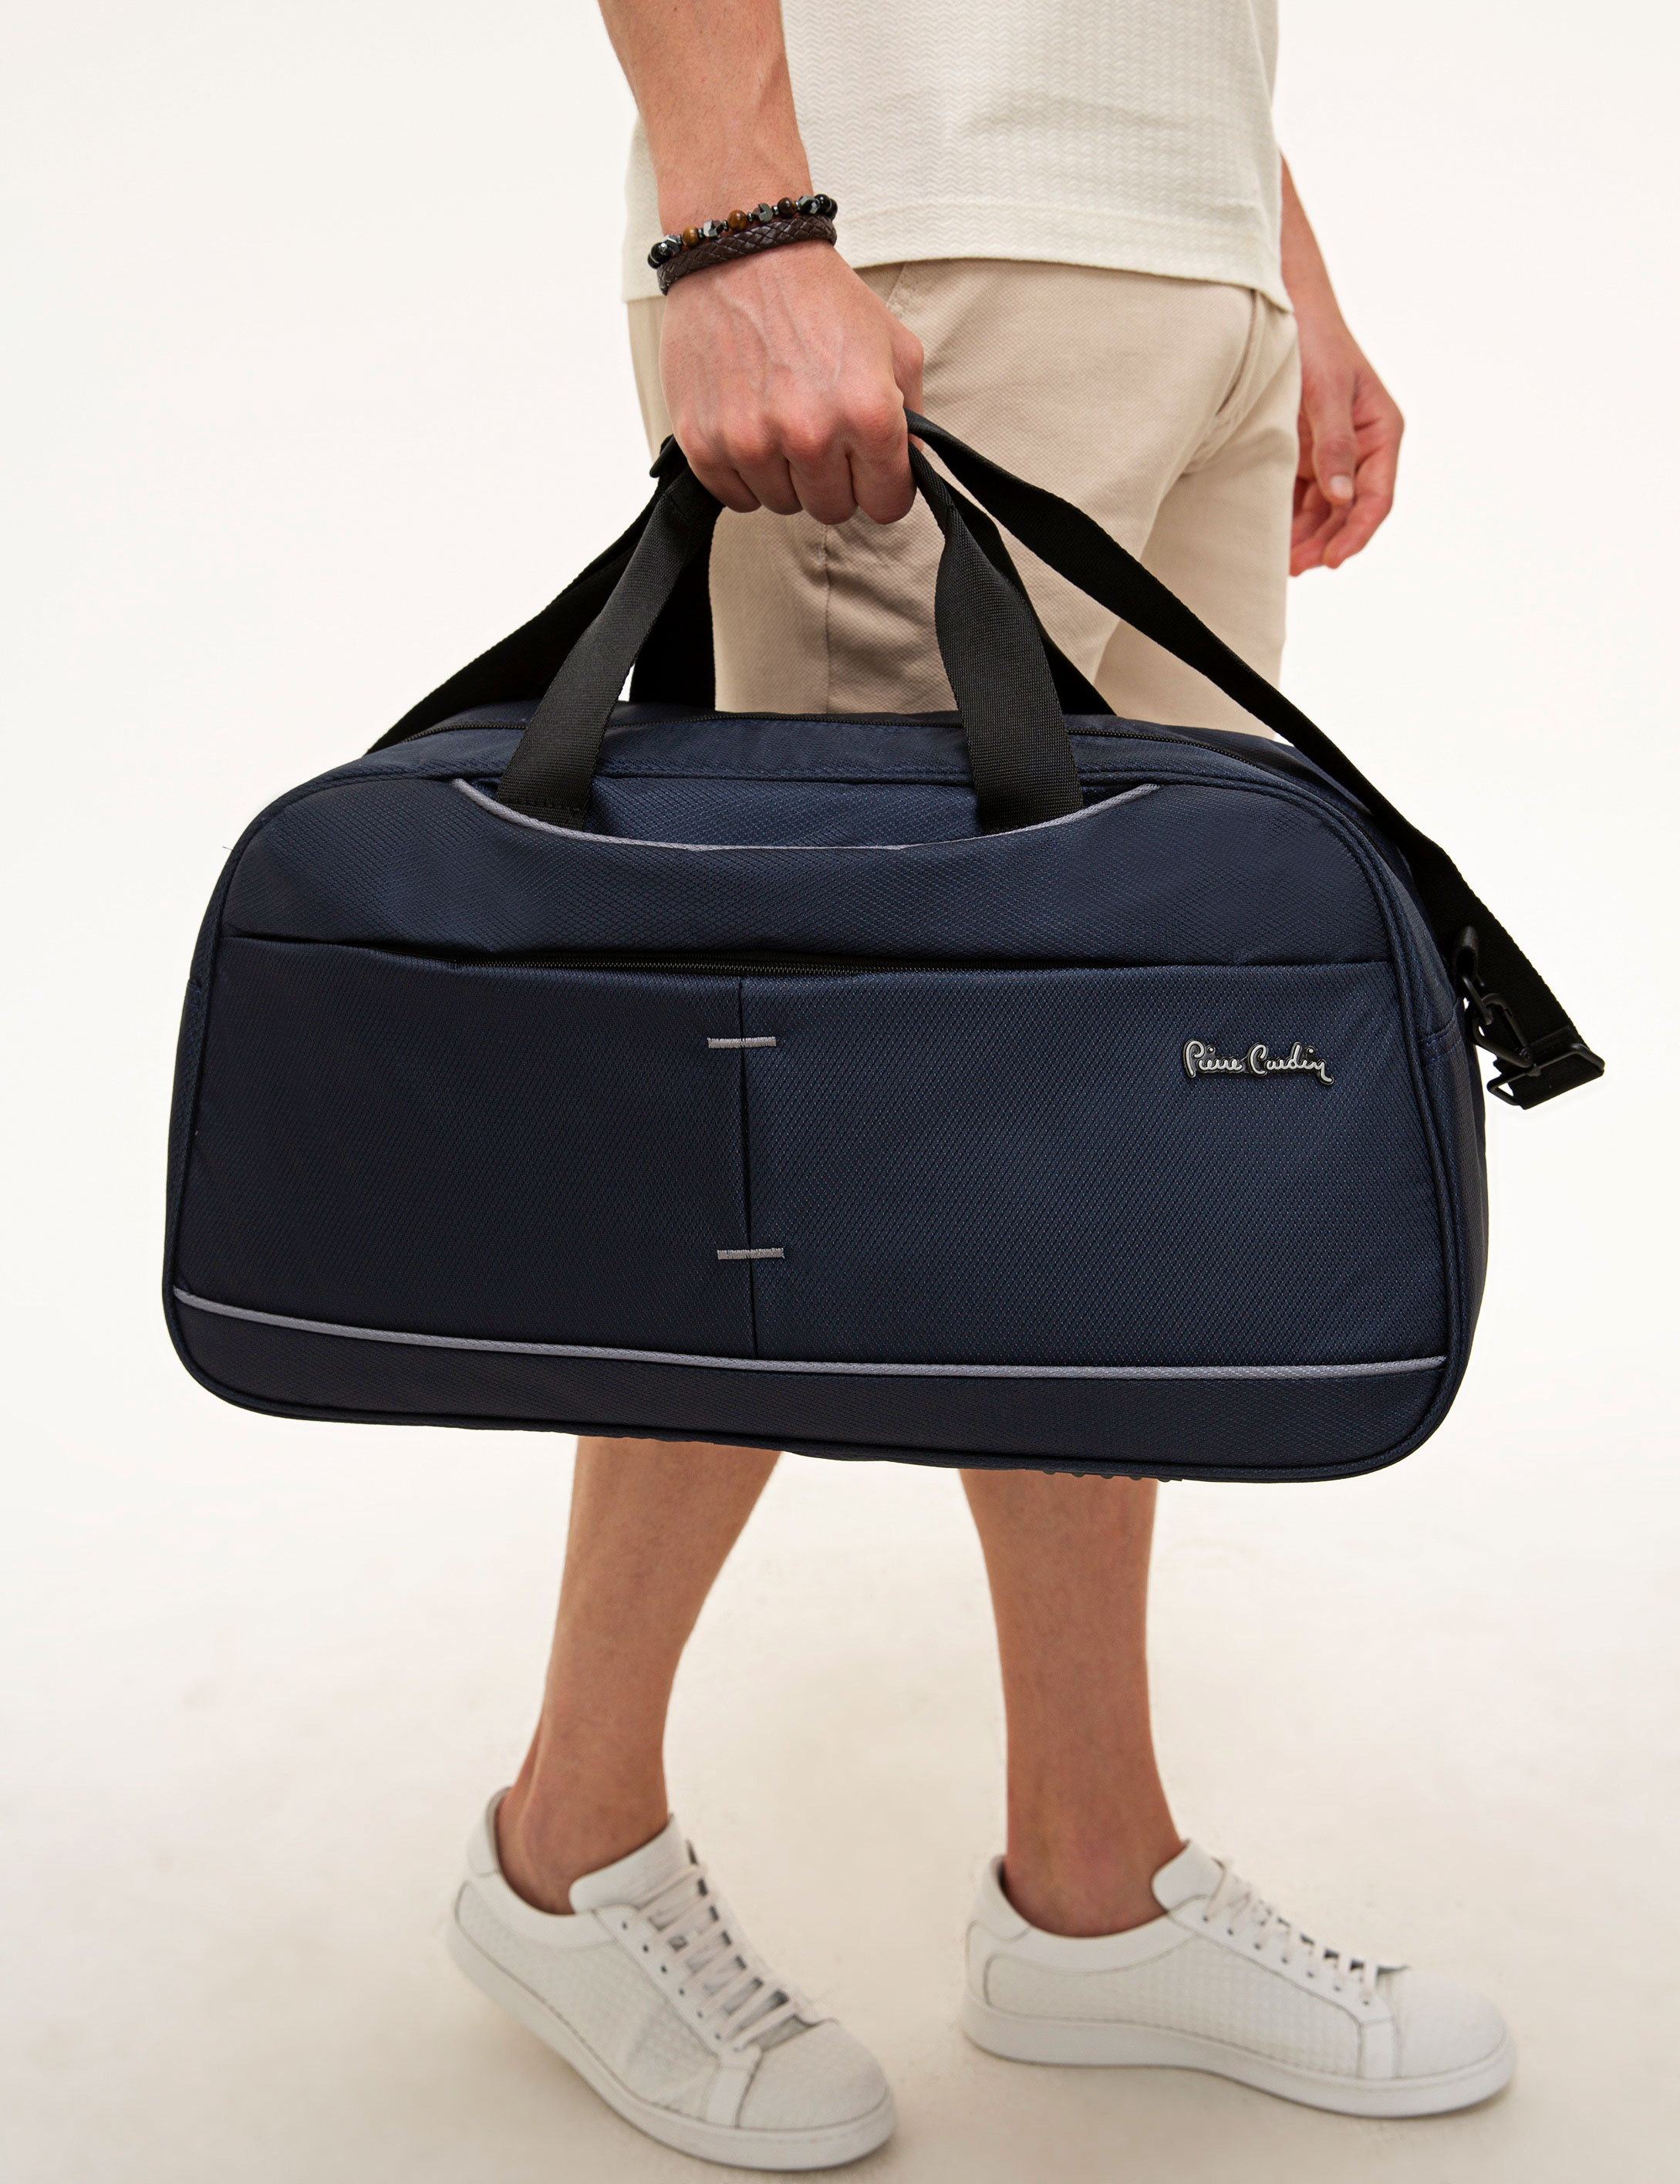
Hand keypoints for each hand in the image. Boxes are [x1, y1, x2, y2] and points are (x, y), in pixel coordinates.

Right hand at [659, 243, 924, 525]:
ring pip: (783, 505)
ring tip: (780, 420)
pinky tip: (749, 428)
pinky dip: (745, 474)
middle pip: (833, 510)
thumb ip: (912, 418)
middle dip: (833, 480)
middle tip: (819, 432)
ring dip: (786, 476)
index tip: (868, 467)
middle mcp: (810, 434)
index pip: (887, 504)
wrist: (741, 253)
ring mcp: (752, 442)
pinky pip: (737, 497)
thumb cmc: (819, 296)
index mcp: (867, 413)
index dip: (882, 486)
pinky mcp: (704, 444)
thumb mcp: (895, 345)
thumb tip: (907, 472)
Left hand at [1291, 310, 1404, 573]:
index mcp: (1381, 432)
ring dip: (1308, 537)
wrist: (1289, 311)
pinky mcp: (1306, 453)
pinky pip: (1302, 496)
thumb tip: (1342, 497)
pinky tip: (1275, 537)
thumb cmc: (1316, 342)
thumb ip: (1334, 445)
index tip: (1333, 560)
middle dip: (1326, 542)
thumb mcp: (1327, 392)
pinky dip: (1291, 518)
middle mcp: (1362, 448)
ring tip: (1283, 562)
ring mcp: (1333, 453)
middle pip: (1350, 511)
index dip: (1357, 533)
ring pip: (1326, 510)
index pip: (1377, 497)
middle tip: (1296, 568)